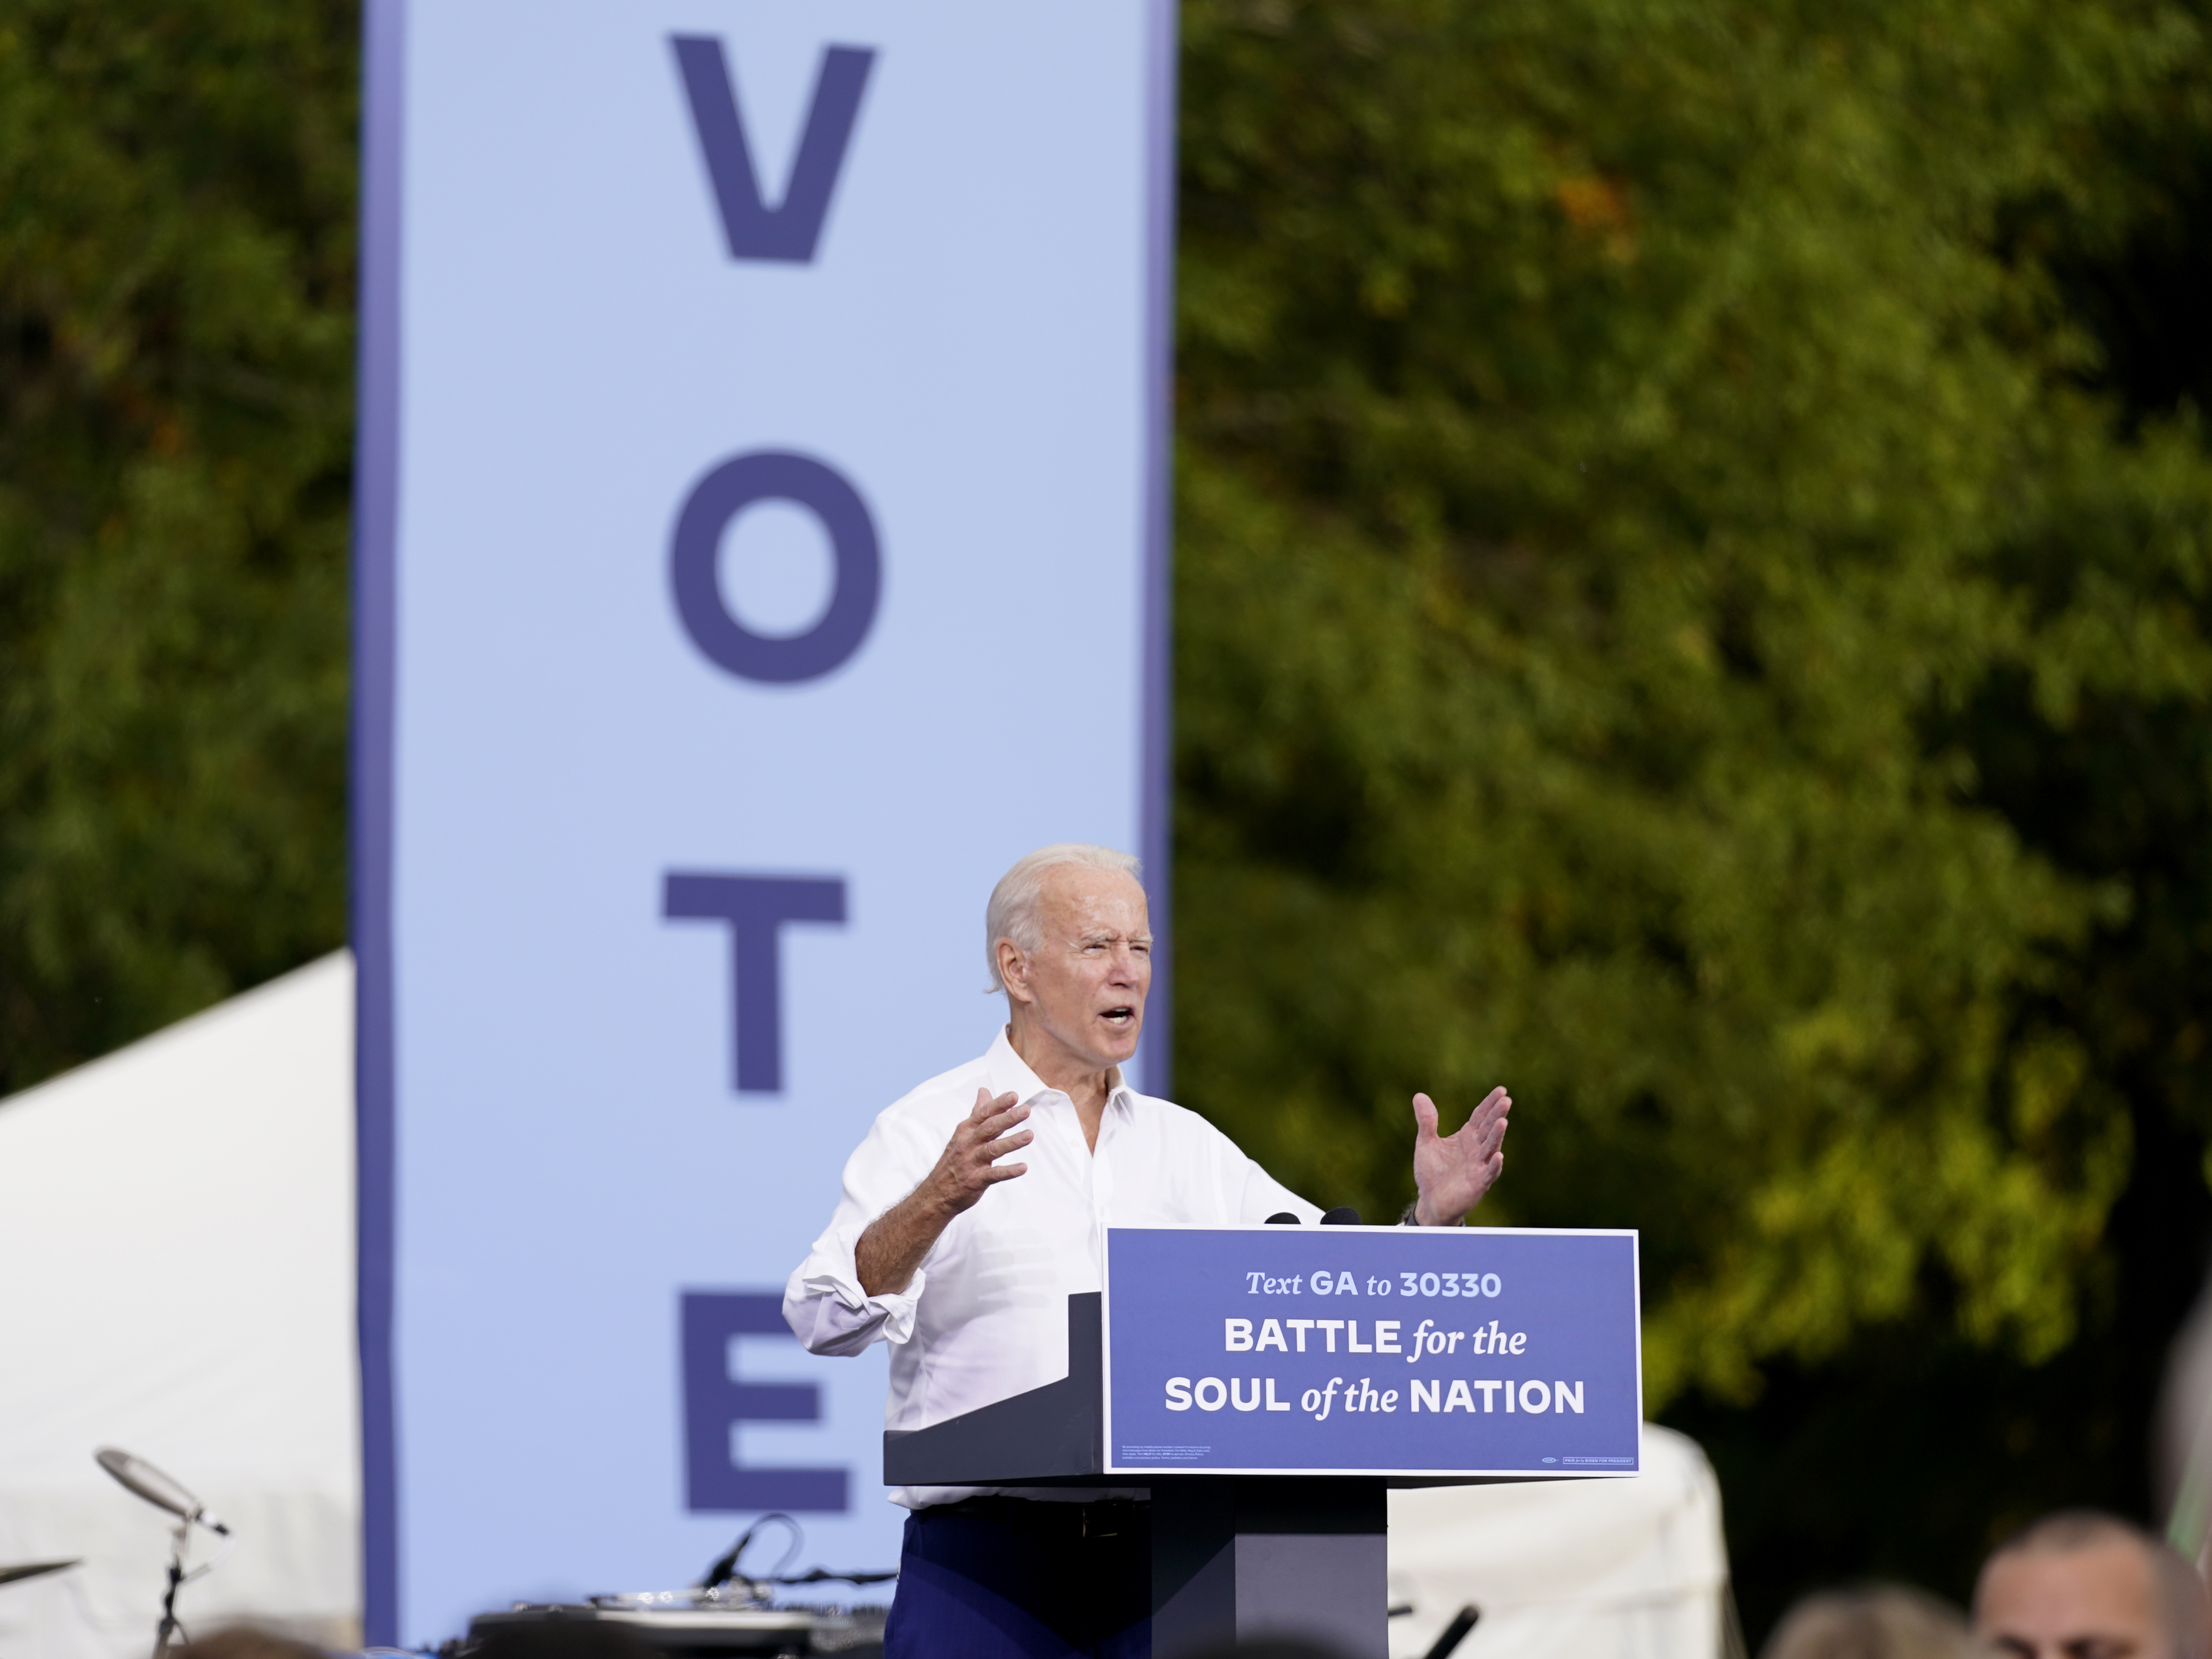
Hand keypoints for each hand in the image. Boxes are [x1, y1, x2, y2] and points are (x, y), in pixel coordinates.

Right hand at [857, 1088, 1030, 1295]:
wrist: (936, 1193)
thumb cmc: (954, 1160)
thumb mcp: (963, 1134)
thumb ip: (977, 1113)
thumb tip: (984, 1091)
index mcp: (965, 1130)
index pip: (983, 1113)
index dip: (998, 1104)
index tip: (1014, 1096)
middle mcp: (967, 1144)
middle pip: (989, 1128)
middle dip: (1007, 1118)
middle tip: (1026, 1110)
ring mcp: (970, 1162)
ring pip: (992, 1149)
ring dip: (1011, 1142)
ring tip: (1029, 1135)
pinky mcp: (975, 1180)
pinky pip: (994, 1174)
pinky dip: (1008, 1171)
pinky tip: (1023, 1167)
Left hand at [1410, 1086, 1510, 1226]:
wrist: (1430, 1200)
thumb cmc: (1432, 1171)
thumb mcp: (1425, 1142)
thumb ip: (1426, 1121)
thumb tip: (1419, 1095)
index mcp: (1467, 1137)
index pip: (1481, 1116)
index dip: (1490, 1103)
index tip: (1501, 1090)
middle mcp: (1477, 1149)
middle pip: (1488, 1128)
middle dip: (1497, 1114)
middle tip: (1506, 1100)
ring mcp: (1479, 1166)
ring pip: (1491, 1148)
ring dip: (1497, 1135)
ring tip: (1503, 1121)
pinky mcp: (1478, 1184)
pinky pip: (1488, 1173)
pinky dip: (1494, 1165)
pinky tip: (1498, 1155)